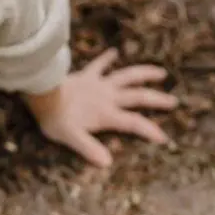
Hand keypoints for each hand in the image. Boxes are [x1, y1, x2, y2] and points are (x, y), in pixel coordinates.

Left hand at [25, 49, 177, 166]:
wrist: (41, 94)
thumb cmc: (55, 119)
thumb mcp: (72, 138)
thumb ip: (89, 149)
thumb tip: (107, 162)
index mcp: (106, 114)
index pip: (134, 123)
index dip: (149, 130)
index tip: (163, 138)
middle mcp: (108, 97)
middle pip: (138, 97)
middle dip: (157, 100)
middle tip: (173, 102)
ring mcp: (99, 84)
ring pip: (127, 75)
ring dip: (144, 73)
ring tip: (160, 72)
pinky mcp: (87, 75)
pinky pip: (99, 65)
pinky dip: (107, 58)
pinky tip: (114, 52)